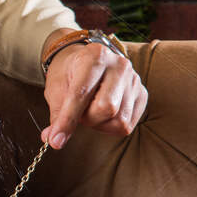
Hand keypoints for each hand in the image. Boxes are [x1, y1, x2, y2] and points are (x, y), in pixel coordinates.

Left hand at [39, 34, 146, 150]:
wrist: (87, 62)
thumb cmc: (70, 74)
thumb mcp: (56, 88)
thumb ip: (57, 114)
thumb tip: (54, 140)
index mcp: (94, 56)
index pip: (81, 94)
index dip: (67, 120)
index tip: (55, 140)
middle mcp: (120, 65)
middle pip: (107, 108)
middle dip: (87, 118)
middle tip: (78, 112)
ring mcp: (134, 79)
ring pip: (119, 120)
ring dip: (99, 123)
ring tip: (91, 110)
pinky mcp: (142, 94)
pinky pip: (127, 124)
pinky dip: (110, 126)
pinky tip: (103, 113)